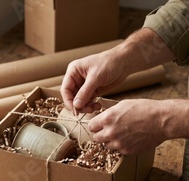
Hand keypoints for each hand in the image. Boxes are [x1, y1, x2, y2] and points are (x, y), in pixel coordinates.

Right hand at [60, 28, 175, 114]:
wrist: (124, 62)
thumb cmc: (109, 63)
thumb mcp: (96, 77)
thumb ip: (85, 92)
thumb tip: (76, 105)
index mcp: (73, 71)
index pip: (65, 89)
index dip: (68, 101)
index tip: (75, 110)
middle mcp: (77, 79)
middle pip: (72, 97)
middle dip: (78, 105)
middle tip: (87, 111)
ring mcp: (85, 85)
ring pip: (80, 101)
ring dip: (85, 107)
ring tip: (94, 108)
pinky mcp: (93, 90)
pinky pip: (88, 101)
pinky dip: (91, 105)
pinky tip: (97, 106)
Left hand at [88, 99, 166, 154]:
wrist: (162, 121)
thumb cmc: (145, 109)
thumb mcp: (123, 105)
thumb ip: (110, 113)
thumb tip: (102, 118)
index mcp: (108, 119)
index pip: (91, 126)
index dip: (96, 125)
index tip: (99, 124)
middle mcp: (111, 132)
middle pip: (96, 138)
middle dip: (101, 134)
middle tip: (109, 130)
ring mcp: (119, 143)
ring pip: (107, 145)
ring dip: (111, 141)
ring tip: (122, 133)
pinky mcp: (127, 151)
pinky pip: (119, 150)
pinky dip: (122, 146)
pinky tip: (130, 138)